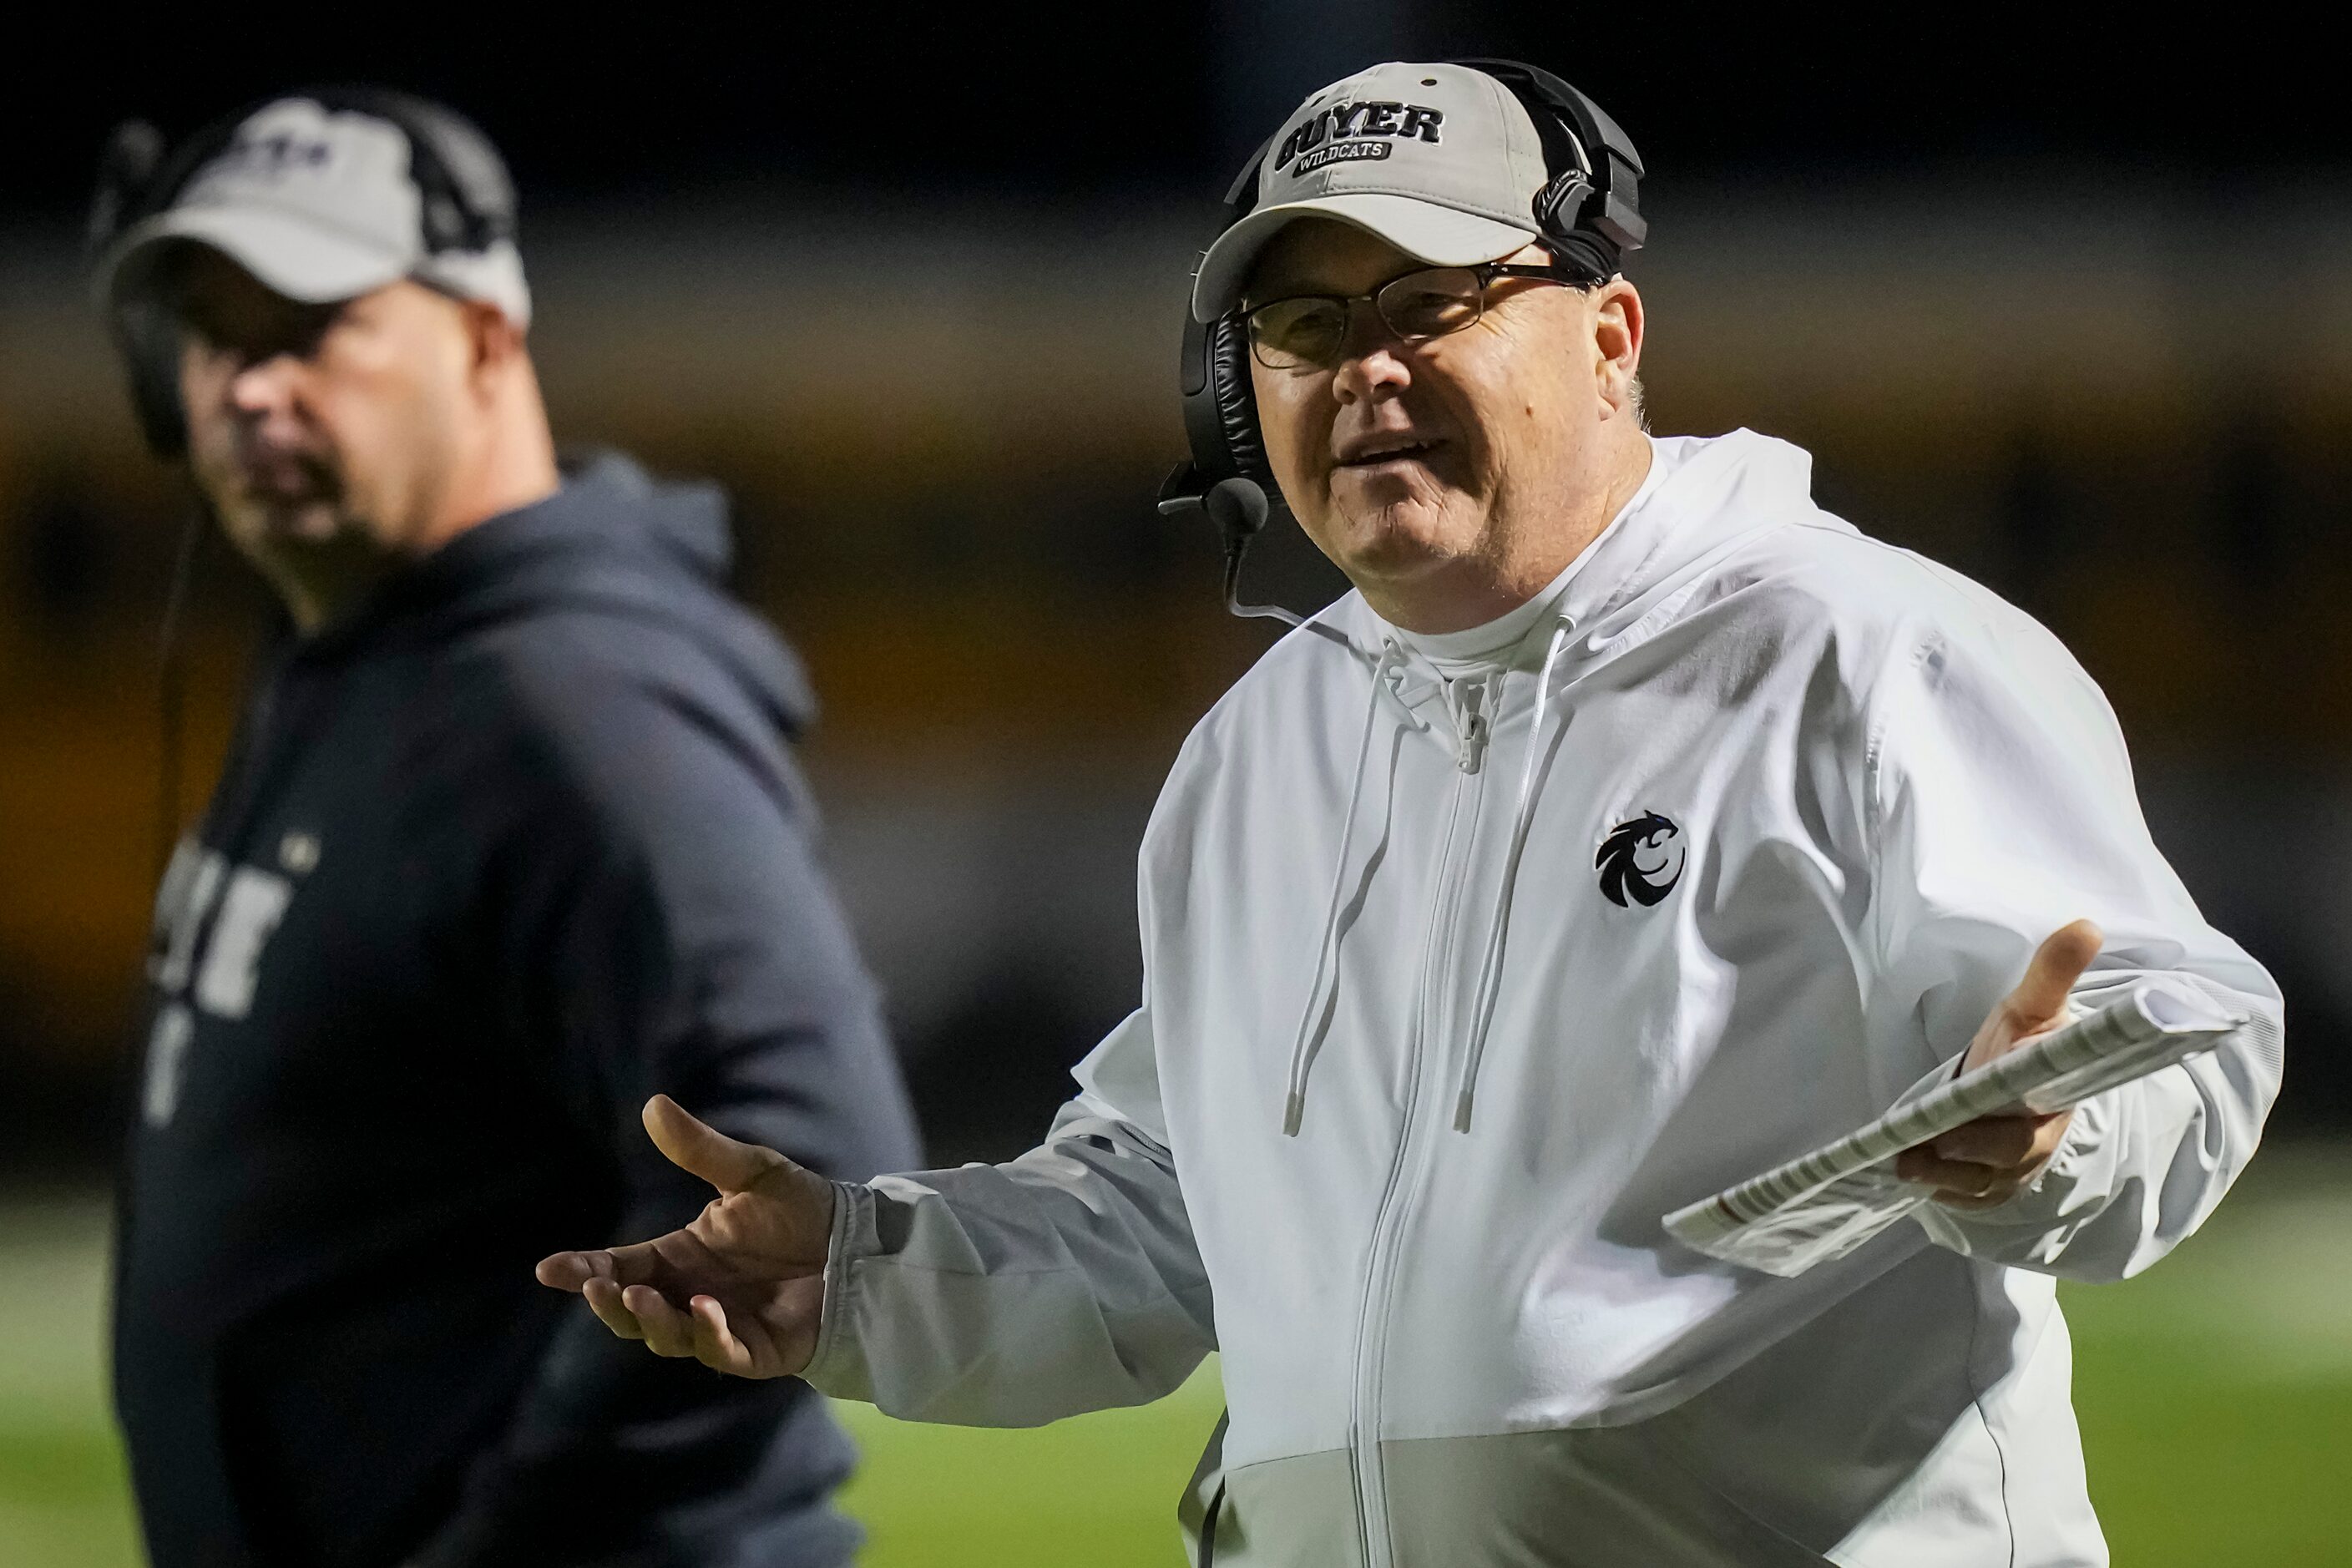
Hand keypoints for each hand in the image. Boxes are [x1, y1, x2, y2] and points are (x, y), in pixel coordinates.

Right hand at [535, 1095, 836, 1377]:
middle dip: (608, 1302)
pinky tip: (705, 1311)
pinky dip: (708, 1335)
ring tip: (639, 1295)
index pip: (620, 1266)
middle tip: (597, 1285)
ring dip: (651, 1319)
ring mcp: (721, 1327)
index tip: (548, 1269)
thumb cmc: (802, 1208)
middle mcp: (692, 1295)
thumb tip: (653, 1104)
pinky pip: (723, 1353)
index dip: (584, 1269)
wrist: (862, 1242)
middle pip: (632, 1311)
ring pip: (668, 1337)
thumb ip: (700, 1150)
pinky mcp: (756, 1351)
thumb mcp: (750, 1173)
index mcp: (681, 1257)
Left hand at [1894, 919, 2101, 1209]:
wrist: (2016, 1085)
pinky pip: (1965, 1201)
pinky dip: (1939, 1195)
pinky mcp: (1989, 1190)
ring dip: (1940, 1177)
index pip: (2040, 1106)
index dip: (2014, 1113)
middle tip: (1928, 1142)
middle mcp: (2038, 1139)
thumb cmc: (2022, 1046)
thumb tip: (2085, 926)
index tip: (1981, 1105)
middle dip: (1969, 1151)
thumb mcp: (2032, 1008)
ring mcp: (2014, 1170)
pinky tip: (1914, 1183)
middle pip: (2008, 1153)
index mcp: (2053, 1094)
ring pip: (1979, 1183)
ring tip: (1903, 1164)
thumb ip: (2052, 973)